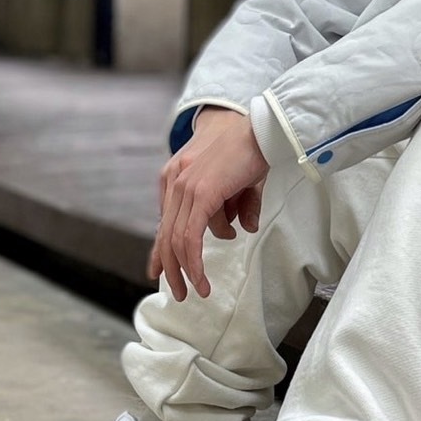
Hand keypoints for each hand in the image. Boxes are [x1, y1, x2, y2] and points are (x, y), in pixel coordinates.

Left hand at [149, 109, 268, 300]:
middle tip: (179, 292)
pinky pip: (190, 237)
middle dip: (170, 268)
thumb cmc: (253, 152)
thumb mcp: (240, 185)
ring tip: (199, 289)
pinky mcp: (201, 193)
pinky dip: (194, 262)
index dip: (159, 249)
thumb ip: (236, 207)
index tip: (158, 272)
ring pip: (176, 240)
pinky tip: (201, 279)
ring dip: (185, 270)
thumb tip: (242, 228)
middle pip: (164, 234)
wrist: (261, 128)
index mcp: (177, 177)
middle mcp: (175, 182)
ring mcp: (185, 187)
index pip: (163, 221)